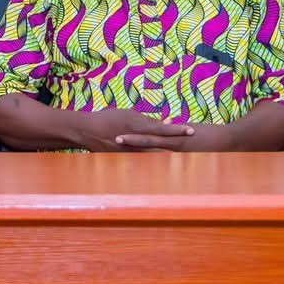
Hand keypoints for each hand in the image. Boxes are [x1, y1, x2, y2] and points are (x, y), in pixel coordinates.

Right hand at [75, 108, 197, 152]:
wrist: (88, 130)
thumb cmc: (108, 118)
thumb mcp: (128, 114)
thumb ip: (147, 120)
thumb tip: (165, 123)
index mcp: (138, 124)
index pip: (163, 127)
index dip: (177, 129)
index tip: (191, 130)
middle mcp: (137, 138)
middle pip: (162, 143)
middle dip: (178, 145)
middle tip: (195, 147)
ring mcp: (132, 150)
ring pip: (155, 155)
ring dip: (170, 157)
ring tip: (186, 160)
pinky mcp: (127, 158)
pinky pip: (145, 161)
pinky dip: (156, 163)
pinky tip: (166, 168)